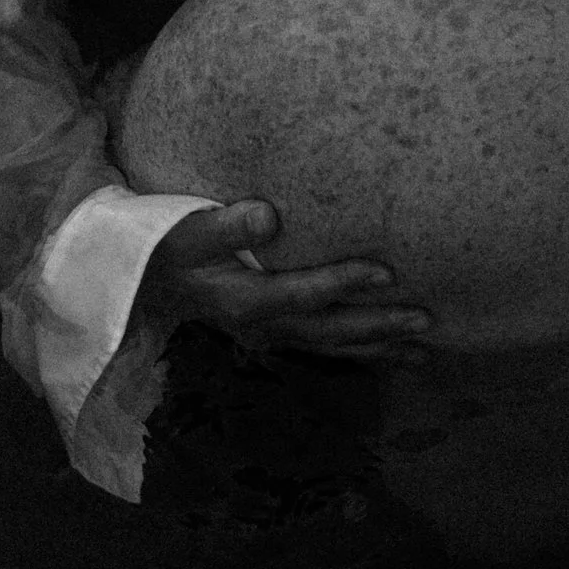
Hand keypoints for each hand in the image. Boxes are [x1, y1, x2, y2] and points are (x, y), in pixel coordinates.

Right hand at [135, 201, 431, 361]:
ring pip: (333, 346)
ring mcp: (270, 336)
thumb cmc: (164, 249)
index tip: (388, 271)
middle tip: (427, 319)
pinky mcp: (273, 335)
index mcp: (245, 299)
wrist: (140, 286)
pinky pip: (324, 349)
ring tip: (425, 349)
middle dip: (380, 326)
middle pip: (331, 330)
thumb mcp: (185, 232)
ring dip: (379, 348)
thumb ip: (226, 223)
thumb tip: (271, 214)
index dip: (346, 282)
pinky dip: (360, 353)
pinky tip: (391, 354)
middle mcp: (264, 326)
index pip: (304, 292)